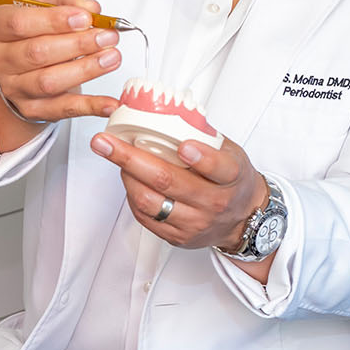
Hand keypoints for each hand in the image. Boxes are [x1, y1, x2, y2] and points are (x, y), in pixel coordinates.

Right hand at [0, 0, 121, 145]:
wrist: (24, 66)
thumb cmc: (36, 30)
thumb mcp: (49, 3)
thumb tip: (90, 7)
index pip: (19, 23)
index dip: (54, 20)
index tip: (85, 18)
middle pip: (37, 53)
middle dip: (78, 44)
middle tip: (108, 37)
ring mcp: (12, 87)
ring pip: (49, 81)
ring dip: (85, 70)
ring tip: (112, 57)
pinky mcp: (32, 109)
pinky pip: (63, 109)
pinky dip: (90, 107)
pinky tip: (110, 103)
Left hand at [89, 129, 268, 261]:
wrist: (243, 218)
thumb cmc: (233, 180)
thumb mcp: (231, 153)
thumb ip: (204, 137)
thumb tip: (167, 113)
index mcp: (231, 177)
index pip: (218, 167)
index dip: (200, 157)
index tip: (183, 145)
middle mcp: (213, 202)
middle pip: (167, 181)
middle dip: (130, 159)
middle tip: (105, 142)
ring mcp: (194, 222)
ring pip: (149, 201)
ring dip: (126, 176)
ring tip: (114, 156)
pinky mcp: (178, 237)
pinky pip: (145, 216)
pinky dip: (132, 194)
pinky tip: (129, 178)